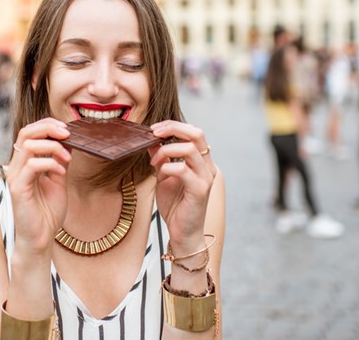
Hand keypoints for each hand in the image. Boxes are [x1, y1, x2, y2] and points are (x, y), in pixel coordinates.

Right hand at [6, 118, 70, 256]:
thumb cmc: (47, 212)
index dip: (48, 125)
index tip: (67, 129)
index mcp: (25, 163)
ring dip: (52, 146)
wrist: (41, 238)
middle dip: (48, 127)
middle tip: (67, 133)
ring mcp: (15, 177)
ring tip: (67, 157)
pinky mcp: (18, 189)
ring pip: (28, 145)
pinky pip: (32, 166)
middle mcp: (17, 167)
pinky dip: (50, 163)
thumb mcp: (58, 180)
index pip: (30, 132)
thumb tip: (69, 141)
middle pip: (25, 132)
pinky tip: (61, 172)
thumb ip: (60, 161)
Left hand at [148, 120, 215, 253]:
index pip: (193, 132)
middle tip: (154, 133)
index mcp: (201, 161)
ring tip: (154, 161)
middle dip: (173, 128)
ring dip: (167, 149)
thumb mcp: (164, 176)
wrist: (183, 233)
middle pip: (197, 133)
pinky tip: (160, 172)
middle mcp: (207, 166)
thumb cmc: (176, 206)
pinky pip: (183, 169)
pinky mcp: (200, 190)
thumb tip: (151, 141)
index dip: (174, 125)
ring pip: (190, 148)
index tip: (154, 129)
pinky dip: (168, 166)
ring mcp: (206, 177)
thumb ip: (161, 159)